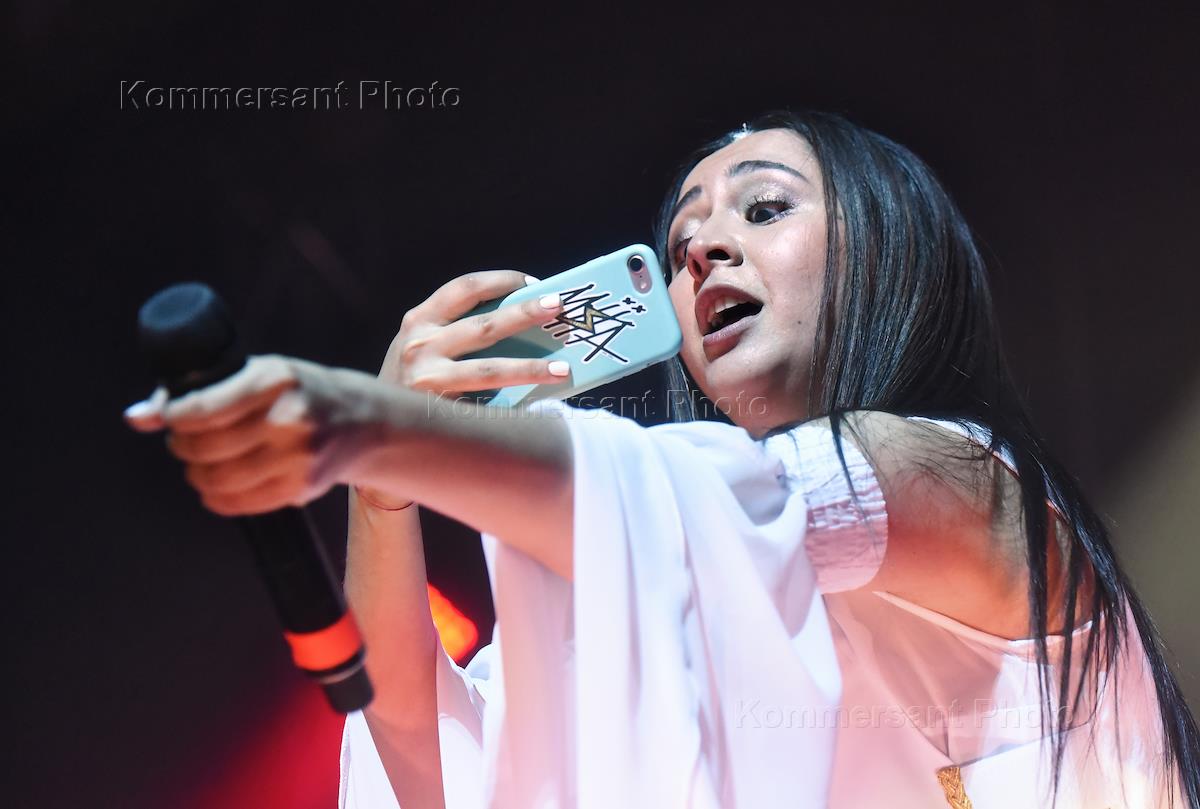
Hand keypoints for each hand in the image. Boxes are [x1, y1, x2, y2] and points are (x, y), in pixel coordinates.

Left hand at [124, 354, 382, 515]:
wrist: (362, 421)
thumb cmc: (298, 392)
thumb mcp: (258, 375)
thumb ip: (200, 393)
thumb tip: (136, 417)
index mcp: (276, 380)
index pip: (203, 408)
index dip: (175, 419)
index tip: (172, 419)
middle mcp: (289, 418)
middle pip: (207, 447)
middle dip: (183, 448)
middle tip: (183, 443)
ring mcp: (298, 456)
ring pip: (219, 479)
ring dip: (197, 475)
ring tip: (198, 466)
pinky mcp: (302, 487)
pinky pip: (241, 502)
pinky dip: (217, 499)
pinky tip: (215, 488)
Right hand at [355, 270, 566, 509]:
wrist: (368, 428)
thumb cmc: (410, 385)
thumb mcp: (422, 348)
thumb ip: (455, 334)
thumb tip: (521, 322)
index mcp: (419, 319)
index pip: (465, 287)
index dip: (502, 281)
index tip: (533, 282)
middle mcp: (419, 342)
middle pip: (485, 324)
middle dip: (525, 313)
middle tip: (559, 306)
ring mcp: (425, 376)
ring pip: (490, 369)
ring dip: (530, 368)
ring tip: (563, 368)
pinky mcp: (433, 408)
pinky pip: (484, 403)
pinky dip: (513, 402)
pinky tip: (541, 404)